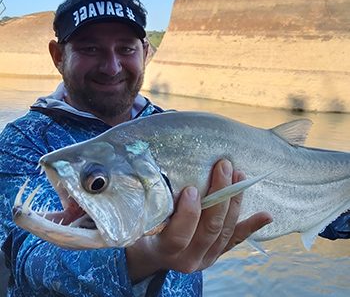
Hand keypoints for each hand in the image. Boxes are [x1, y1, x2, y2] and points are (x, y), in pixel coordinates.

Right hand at [126, 159, 271, 281]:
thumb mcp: (136, 224)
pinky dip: (251, 226)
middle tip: (223, 167)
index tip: (192, 188)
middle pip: (210, 229)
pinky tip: (266, 215)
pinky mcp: (216, 254)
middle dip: (220, 195)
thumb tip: (146, 175)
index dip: (188, 214)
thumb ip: (145, 208)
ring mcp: (206, 258)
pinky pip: (235, 240)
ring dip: (235, 202)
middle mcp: (189, 259)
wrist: (149, 257)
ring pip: (226, 230)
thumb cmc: (140, 235)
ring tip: (239, 175)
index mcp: (165, 250)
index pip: (179, 236)